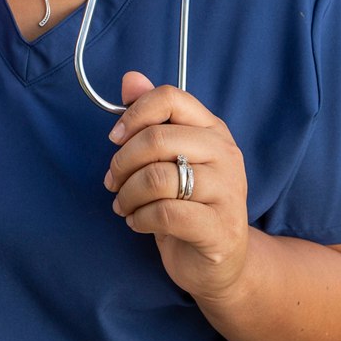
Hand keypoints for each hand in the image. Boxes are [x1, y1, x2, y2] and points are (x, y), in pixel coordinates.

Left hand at [103, 72, 249, 301]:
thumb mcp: (169, 157)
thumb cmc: (189, 202)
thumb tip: (130, 78)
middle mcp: (226, 154)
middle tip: (112, 182)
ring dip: (127, 194)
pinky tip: (137, 223)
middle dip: (122, 162)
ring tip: (123, 205)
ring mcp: (228, 191)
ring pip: (156, 178)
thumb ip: (151, 117)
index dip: (133, 114)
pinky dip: (139, 219)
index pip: (170, 98)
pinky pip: (164, 214)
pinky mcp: (220, 227)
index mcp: (212, 129)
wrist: (220, 262)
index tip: (114, 138)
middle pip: (156, 139)